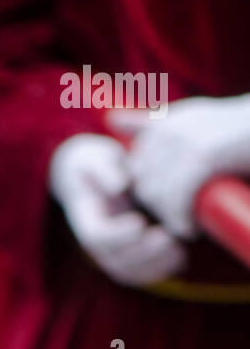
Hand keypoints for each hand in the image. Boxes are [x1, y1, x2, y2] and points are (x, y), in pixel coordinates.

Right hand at [48, 133, 186, 284]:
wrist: (90, 178)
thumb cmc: (95, 164)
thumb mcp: (94, 159)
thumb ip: (104, 170)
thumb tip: (119, 186)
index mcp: (86, 219)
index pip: (98, 236)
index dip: (118, 234)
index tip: (139, 222)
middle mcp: (96, 243)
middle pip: (115, 259)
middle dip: (143, 252)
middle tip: (167, 238)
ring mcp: (110, 253)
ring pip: (129, 271)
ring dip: (154, 264)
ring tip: (178, 249)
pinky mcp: (126, 257)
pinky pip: (140, 273)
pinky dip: (160, 269)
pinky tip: (180, 257)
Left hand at [112, 96, 249, 238]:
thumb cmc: (236, 136)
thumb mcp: (191, 121)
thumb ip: (152, 124)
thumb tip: (111, 120)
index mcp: (168, 123)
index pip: (137, 170)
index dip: (152, 193)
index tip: (173, 204)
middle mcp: (172, 129)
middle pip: (144, 184)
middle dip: (158, 208)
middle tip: (179, 219)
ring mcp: (187, 141)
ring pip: (159, 194)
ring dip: (170, 217)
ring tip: (186, 225)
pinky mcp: (202, 157)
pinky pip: (178, 197)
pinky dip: (182, 218)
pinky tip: (190, 228)